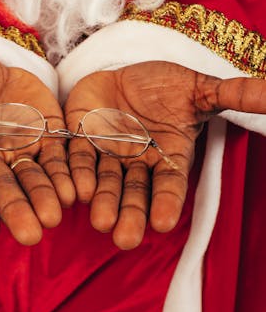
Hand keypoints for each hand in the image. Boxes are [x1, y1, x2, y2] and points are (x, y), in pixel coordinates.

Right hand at [0, 47, 74, 244]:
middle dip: (17, 210)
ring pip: (33, 179)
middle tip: (30, 235)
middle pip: (4, 189)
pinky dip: (67, 175)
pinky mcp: (48, 138)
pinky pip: (58, 159)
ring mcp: (20, 151)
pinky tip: (77, 192)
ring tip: (55, 219)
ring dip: (44, 198)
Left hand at [65, 61, 265, 248]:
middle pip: (135, 194)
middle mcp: (137, 163)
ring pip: (106, 183)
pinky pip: (77, 160)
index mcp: (167, 156)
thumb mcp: (199, 89)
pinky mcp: (80, 141)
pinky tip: (77, 192)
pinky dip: (77, 175)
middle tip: (125, 240)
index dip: (165, 203)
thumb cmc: (165, 86)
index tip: (162, 224)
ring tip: (101, 223)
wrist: (124, 72)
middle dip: (131, 215)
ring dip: (103, 203)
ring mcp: (108, 155)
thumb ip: (233, 95)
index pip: (169, 185)